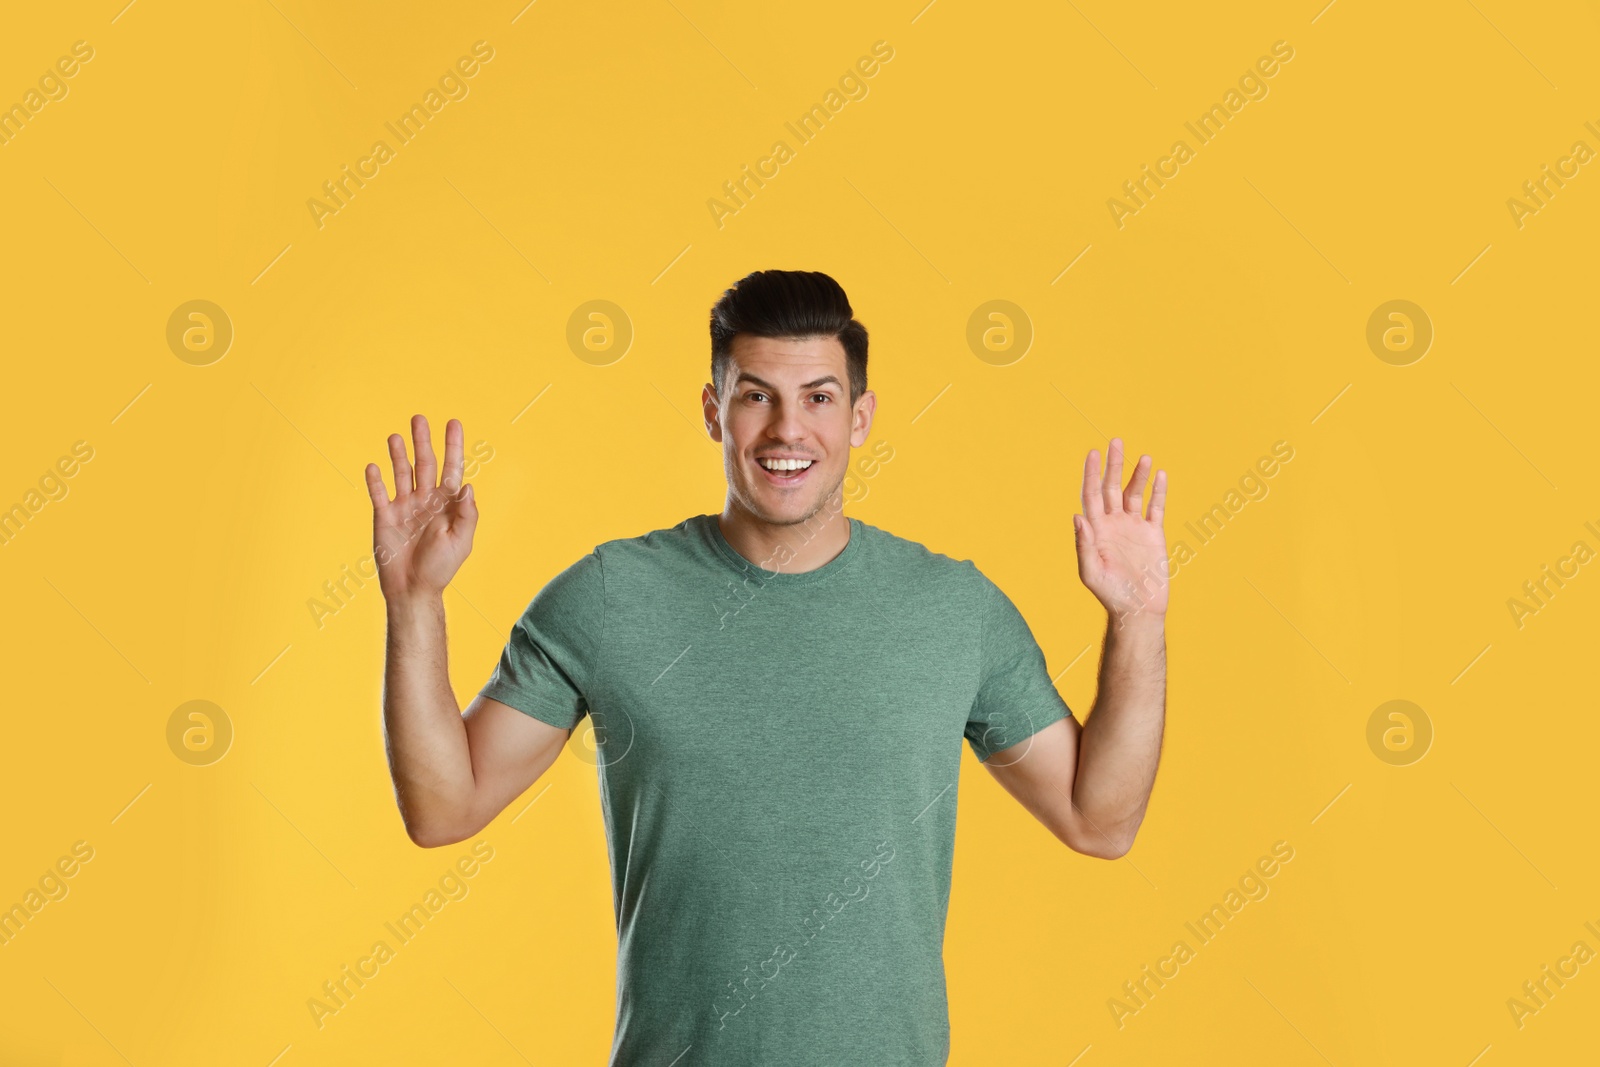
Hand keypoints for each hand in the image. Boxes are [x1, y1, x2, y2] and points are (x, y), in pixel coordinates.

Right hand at [365, 415, 477, 601]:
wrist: (413, 589)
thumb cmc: (440, 568)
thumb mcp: (461, 541)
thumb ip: (466, 514)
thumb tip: (467, 486)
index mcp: (446, 504)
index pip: (451, 469)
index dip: (453, 446)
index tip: (454, 423)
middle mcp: (425, 500)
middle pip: (425, 463)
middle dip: (423, 441)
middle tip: (419, 418)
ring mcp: (404, 507)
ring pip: (401, 473)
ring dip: (399, 455)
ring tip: (396, 436)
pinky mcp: (385, 517)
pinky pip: (379, 494)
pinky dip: (375, 480)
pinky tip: (374, 466)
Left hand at [1075, 438, 1167, 622]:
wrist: (1137, 609)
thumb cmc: (1110, 594)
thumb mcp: (1091, 572)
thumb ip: (1083, 544)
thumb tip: (1077, 516)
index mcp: (1096, 529)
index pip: (1091, 494)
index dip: (1091, 473)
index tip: (1093, 453)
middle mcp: (1113, 523)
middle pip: (1112, 487)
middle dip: (1114, 465)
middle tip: (1116, 441)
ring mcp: (1134, 527)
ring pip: (1135, 494)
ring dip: (1139, 475)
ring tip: (1145, 457)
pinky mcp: (1153, 534)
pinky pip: (1156, 508)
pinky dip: (1158, 492)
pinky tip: (1161, 476)